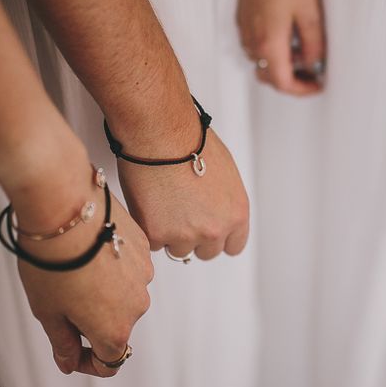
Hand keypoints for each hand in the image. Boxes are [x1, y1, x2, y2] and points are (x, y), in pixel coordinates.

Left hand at [11, 159, 152, 376]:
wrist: (65, 209)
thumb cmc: (53, 260)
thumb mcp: (48, 312)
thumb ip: (62, 342)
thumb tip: (68, 360)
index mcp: (115, 329)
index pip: (109, 363)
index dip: (86, 362)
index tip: (70, 351)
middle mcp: (137, 305)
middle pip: (117, 326)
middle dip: (92, 321)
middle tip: (62, 301)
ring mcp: (144, 274)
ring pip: (124, 294)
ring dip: (104, 291)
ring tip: (74, 270)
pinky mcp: (143, 246)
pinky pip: (129, 267)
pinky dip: (112, 266)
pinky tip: (88, 252)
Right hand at [117, 129, 249, 260]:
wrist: (162, 134)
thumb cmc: (192, 142)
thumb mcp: (226, 173)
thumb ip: (224, 201)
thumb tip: (216, 211)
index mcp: (236, 214)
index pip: (234, 246)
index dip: (219, 237)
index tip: (209, 231)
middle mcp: (214, 229)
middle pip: (207, 252)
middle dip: (195, 237)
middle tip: (181, 215)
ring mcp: (185, 235)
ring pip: (177, 249)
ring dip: (170, 234)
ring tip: (163, 203)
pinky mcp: (156, 234)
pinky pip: (153, 242)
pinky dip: (149, 228)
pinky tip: (149, 203)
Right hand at [237, 0, 324, 94]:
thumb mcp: (312, 14)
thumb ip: (314, 46)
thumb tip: (314, 65)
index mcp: (269, 44)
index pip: (283, 83)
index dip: (303, 90)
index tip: (319, 85)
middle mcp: (252, 42)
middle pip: (269, 78)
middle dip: (292, 81)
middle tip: (313, 73)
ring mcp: (244, 31)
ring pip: (261, 63)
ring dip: (281, 65)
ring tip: (302, 51)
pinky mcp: (242, 19)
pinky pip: (255, 47)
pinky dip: (272, 51)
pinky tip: (287, 35)